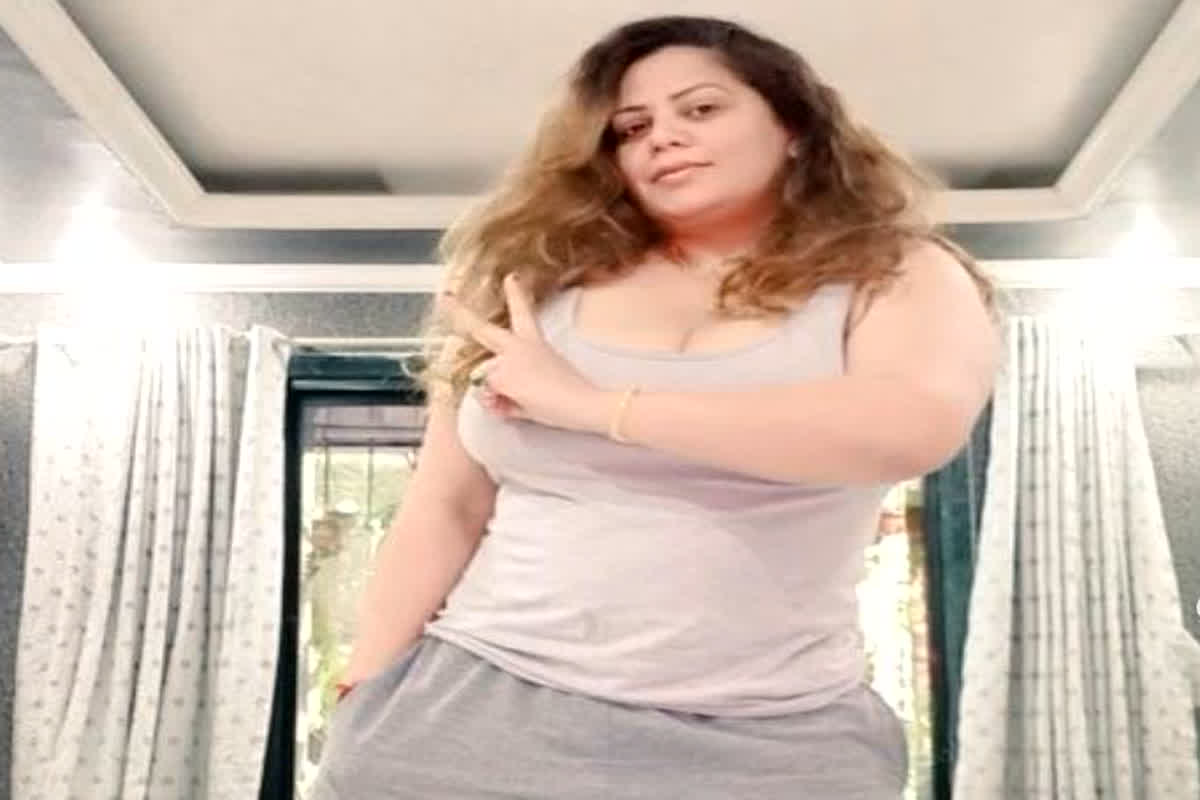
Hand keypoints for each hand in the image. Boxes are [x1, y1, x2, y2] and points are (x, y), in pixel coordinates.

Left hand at [439, 274, 613, 433]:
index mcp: (534, 342)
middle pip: (481, 328)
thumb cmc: (571, 395)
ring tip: (528, 402)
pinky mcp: (501, 376)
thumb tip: (493, 398)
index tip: (510, 277)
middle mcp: (517, 346)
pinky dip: (500, 407)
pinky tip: (522, 406)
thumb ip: (512, 388)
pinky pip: (487, 397)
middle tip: (444, 298)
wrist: (583, 402)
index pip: (523, 312)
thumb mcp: (541, 384)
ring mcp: (506, 359)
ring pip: (486, 380)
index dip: (515, 293)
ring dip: (498, 397)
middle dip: (459, 313)